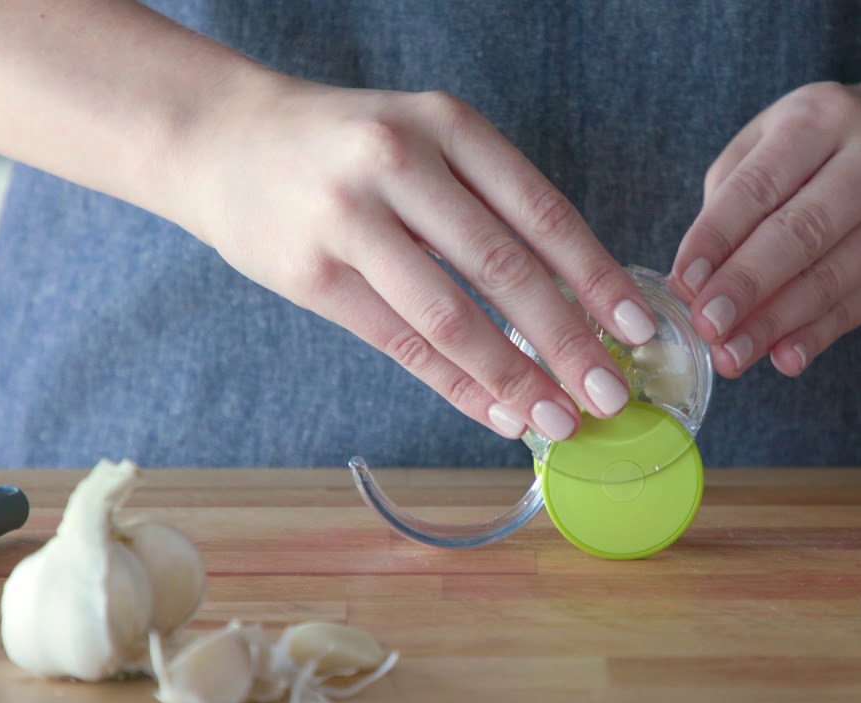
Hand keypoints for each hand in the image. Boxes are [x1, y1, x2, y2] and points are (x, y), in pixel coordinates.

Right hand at [173, 78, 655, 440]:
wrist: (222, 139)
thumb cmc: (345, 149)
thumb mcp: (424, 144)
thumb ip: (488, 208)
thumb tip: (571, 302)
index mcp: (447, 126)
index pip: (542, 211)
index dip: (597, 277)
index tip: (638, 329)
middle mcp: (400, 161)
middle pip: (504, 268)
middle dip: (567, 341)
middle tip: (609, 395)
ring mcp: (349, 217)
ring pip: (450, 315)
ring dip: (513, 377)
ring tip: (556, 419)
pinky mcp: (311, 273)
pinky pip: (400, 343)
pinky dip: (456, 385)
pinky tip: (495, 412)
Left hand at [670, 82, 860, 377]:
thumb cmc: (815, 151)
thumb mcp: (768, 144)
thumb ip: (728, 202)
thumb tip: (694, 281)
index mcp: (821, 118)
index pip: (759, 185)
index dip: (717, 237)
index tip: (683, 282)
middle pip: (801, 232)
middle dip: (746, 285)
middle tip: (706, 326)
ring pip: (832, 277)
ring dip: (775, 324)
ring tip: (731, 356)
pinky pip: (859, 306)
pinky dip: (817, 335)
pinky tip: (782, 358)